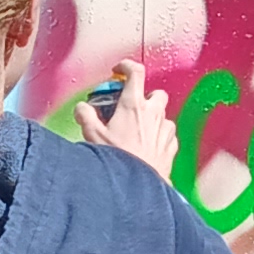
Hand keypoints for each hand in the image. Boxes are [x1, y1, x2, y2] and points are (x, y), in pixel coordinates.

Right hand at [77, 57, 180, 176]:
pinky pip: (168, 135)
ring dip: (153, 118)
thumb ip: (85, 116)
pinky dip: (160, 136)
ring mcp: (165, 130)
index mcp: (133, 105)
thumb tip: (81, 108)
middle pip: (156, 93)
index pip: (136, 72)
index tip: (119, 71)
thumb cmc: (118, 160)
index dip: (126, 66)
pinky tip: (148, 146)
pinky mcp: (171, 146)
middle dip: (145, 96)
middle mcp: (153, 113)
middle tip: (131, 108)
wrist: (138, 187)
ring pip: (163, 114)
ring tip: (138, 131)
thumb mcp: (93, 136)